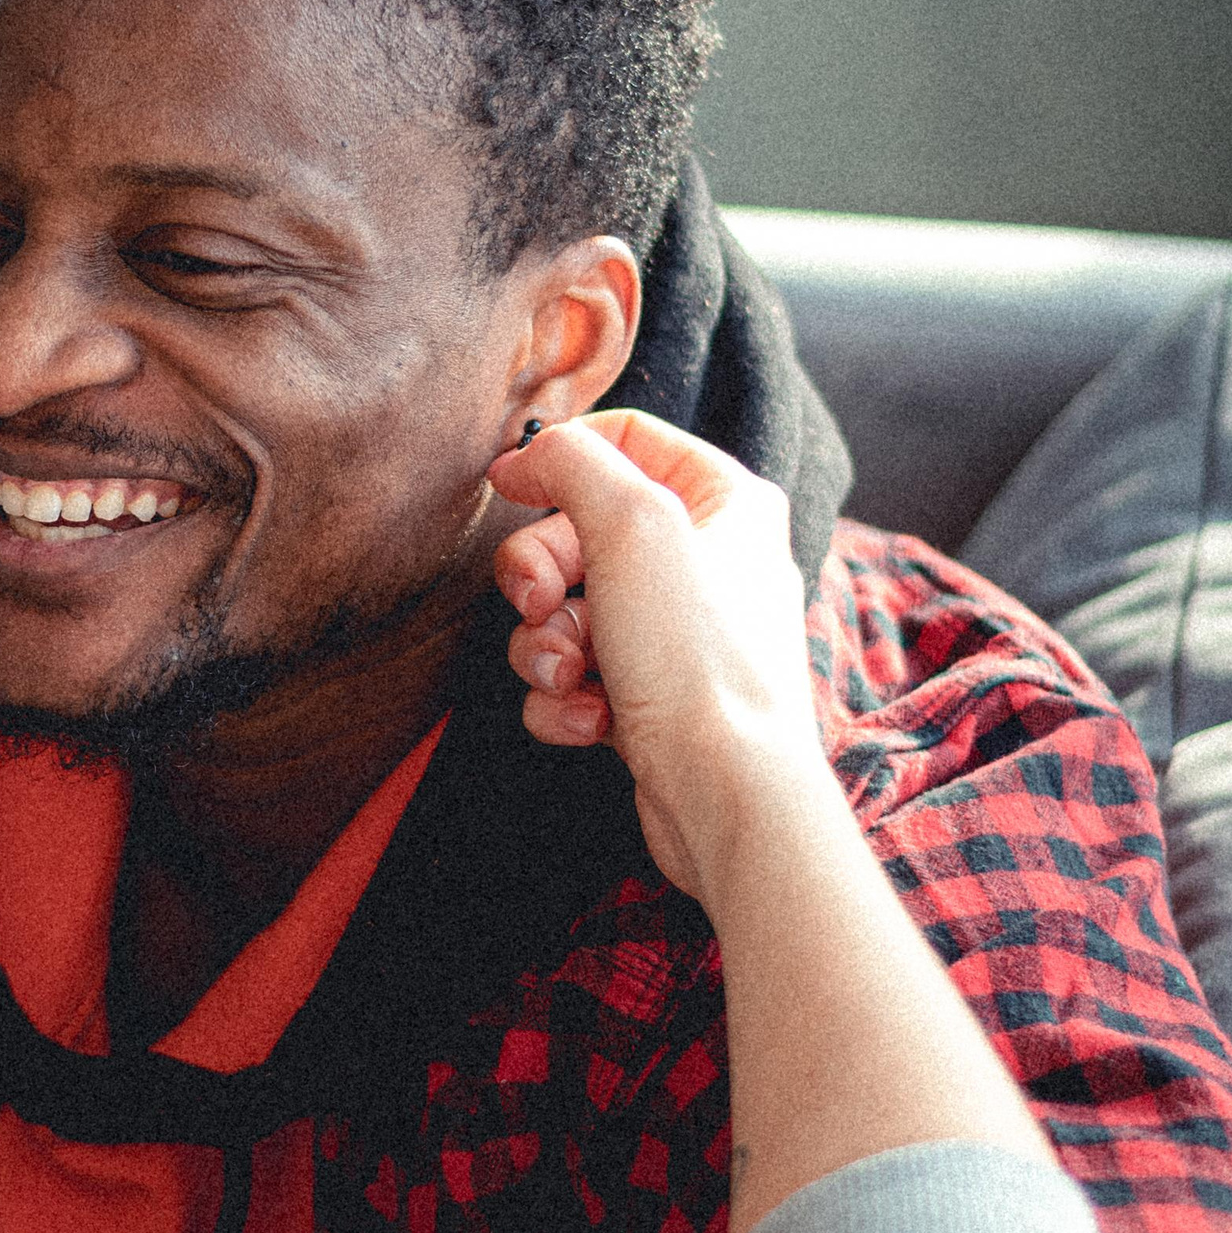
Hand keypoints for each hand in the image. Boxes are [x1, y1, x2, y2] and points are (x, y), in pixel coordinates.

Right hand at [488, 410, 825, 899]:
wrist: (726, 793)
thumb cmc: (699, 658)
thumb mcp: (632, 523)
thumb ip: (573, 462)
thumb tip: (527, 455)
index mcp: (724, 501)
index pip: (628, 440)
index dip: (559, 457)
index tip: (506, 486)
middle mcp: (706, 562)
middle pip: (578, 532)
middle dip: (539, 574)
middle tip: (537, 604)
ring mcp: (674, 636)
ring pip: (563, 613)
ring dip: (543, 647)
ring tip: (567, 675)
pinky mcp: (648, 699)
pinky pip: (572, 678)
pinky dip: (565, 699)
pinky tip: (592, 721)